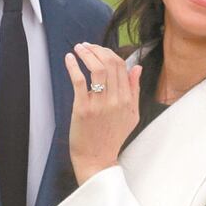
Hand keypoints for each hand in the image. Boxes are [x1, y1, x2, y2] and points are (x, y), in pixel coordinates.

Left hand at [64, 43, 141, 184]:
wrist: (97, 159)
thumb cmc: (112, 137)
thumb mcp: (131, 114)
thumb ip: (134, 90)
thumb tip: (136, 67)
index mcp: (127, 100)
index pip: (121, 66)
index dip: (109, 53)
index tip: (98, 49)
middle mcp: (116, 100)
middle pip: (109, 64)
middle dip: (96, 49)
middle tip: (86, 46)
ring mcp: (99, 104)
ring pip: (96, 69)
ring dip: (86, 54)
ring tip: (78, 48)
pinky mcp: (83, 109)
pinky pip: (79, 81)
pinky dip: (73, 66)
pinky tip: (69, 59)